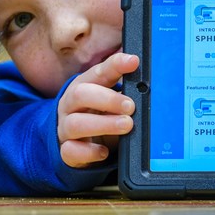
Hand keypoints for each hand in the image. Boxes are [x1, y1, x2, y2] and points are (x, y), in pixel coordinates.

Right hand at [57, 53, 138, 167]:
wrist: (78, 144)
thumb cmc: (98, 116)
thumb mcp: (110, 101)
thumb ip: (125, 91)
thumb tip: (148, 82)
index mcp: (82, 86)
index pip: (97, 72)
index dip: (115, 65)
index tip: (133, 62)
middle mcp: (70, 105)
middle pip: (80, 94)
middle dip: (107, 99)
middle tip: (130, 106)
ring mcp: (66, 128)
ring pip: (75, 123)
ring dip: (103, 124)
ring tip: (126, 125)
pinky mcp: (66, 151)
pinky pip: (71, 151)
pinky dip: (88, 151)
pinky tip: (104, 151)